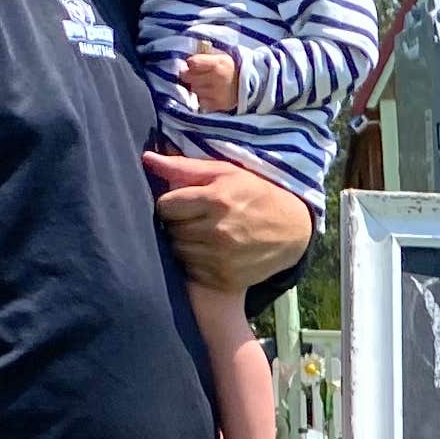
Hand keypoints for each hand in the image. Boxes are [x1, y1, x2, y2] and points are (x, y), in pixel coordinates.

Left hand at [146, 148, 310, 297]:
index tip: (183, 203)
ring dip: (184, 243)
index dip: (171, 203)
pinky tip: (210, 251)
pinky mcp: (225, 279)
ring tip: (202, 234)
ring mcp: (222, 258)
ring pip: (178, 251)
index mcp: (216, 200)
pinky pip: (191, 271)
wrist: (292, 230)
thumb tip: (147, 159)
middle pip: (170, 230)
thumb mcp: (225, 172)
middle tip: (195, 218)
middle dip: (177, 223)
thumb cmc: (255, 194)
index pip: (165, 206)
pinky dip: (195, 262)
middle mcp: (218, 231)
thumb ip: (184, 167)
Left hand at [179, 42, 241, 116]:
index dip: (190, 64)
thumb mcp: (222, 58)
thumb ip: (205, 57)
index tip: (193, 66)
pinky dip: (203, 99)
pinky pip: (201, 102)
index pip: (192, 62)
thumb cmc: (233, 70)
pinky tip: (210, 96)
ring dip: (197, 88)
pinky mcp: (218, 105)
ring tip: (206, 86)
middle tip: (196, 76)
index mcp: (219, 63)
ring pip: (194, 90)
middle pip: (189, 77)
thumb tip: (186, 63)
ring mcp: (217, 93)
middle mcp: (217, 78)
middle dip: (190, 76)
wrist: (252, 87)